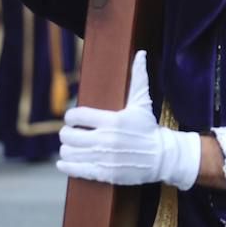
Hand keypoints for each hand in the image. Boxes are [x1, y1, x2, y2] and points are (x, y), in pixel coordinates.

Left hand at [58, 51, 201, 189]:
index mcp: (112, 120)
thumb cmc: (149, 128)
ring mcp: (103, 157)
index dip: (70, 116)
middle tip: (71, 133)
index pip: (77, 116)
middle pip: (68, 135)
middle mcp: (105, 139)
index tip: (72, 119)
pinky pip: (76, 169)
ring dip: (67, 149)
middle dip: (67, 133)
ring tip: (71, 146)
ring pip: (69, 152)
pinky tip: (64, 162)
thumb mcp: (143, 103)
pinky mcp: (104, 173)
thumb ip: (138, 78)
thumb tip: (140, 53)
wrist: (162, 156)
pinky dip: (66, 166)